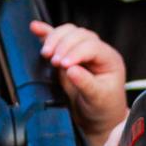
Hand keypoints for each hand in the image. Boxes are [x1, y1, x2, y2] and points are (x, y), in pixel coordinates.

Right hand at [31, 21, 128, 145]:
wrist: (97, 117)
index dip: (76, 52)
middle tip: (53, 61)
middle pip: (80, 35)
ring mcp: (82, 50)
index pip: (92, 46)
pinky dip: (47, 33)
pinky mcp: (68, 54)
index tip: (64, 66)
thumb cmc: (102, 108)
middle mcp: (97, 51)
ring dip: (54, 39)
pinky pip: (58, 39)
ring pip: (69, 33)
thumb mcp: (98, 99)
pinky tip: (36, 28)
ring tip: (45, 53)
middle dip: (64, 45)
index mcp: (109, 59)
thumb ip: (86, 84)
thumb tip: (71, 70)